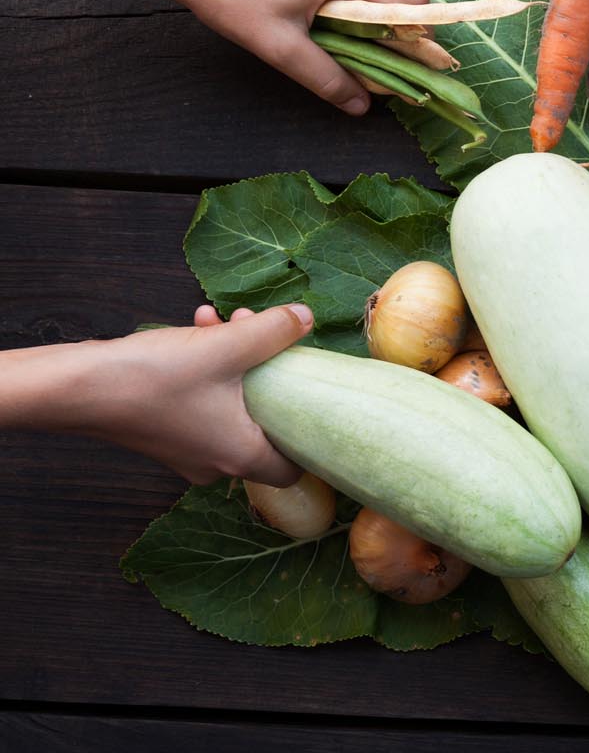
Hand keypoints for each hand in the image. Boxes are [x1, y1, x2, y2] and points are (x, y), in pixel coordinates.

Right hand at [83, 306, 310, 485]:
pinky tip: (198, 326)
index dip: (310, 435)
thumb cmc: (154, 377)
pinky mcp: (164, 431)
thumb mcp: (226, 346)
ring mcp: (187, 450)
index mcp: (241, 456)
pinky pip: (202, 400)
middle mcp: (216, 462)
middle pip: (263, 421)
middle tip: (260, 332)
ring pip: (231, 402)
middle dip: (266, 370)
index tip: (314, 399)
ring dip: (235, 358)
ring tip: (225, 319)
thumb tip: (306, 318)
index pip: (293, 468)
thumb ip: (274, 332)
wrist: (76, 388)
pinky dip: (207, 366)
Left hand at [164, 0, 428, 115]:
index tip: (406, 67)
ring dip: (363, 17)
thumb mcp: (280, 47)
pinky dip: (345, 1)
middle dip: (388, 32)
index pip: (411, 3)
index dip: (416, 38)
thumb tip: (362, 106)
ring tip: (336, 43)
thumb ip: (327, 77)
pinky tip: (319, 19)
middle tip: (369, 64)